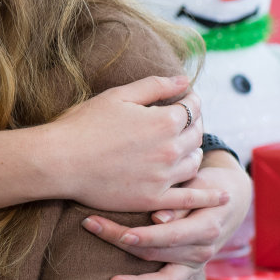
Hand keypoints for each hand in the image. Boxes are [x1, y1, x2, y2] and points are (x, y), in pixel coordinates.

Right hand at [45, 77, 210, 212]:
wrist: (58, 161)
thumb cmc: (82, 124)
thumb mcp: (118, 96)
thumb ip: (155, 85)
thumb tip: (184, 80)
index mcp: (164, 121)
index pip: (192, 107)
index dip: (189, 101)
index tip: (184, 100)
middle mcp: (170, 149)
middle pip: (196, 134)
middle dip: (193, 125)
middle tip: (183, 122)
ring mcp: (163, 176)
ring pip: (194, 163)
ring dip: (193, 152)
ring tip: (184, 148)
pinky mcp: (153, 198)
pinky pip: (189, 198)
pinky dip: (208, 196)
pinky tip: (221, 195)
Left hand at [82, 153, 249, 279]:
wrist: (227, 199)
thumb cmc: (205, 186)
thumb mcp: (198, 186)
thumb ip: (180, 203)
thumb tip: (158, 218)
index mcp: (205, 228)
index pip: (169, 234)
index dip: (145, 235)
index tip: (120, 232)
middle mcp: (202, 251)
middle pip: (156, 253)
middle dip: (120, 242)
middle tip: (90, 227)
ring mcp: (194, 266)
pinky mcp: (188, 274)